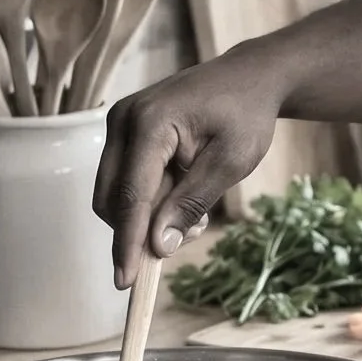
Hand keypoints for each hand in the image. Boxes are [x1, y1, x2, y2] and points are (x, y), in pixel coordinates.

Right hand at [94, 44, 283, 283]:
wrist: (249, 77)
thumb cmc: (246, 116)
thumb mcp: (230, 163)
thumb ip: (191, 203)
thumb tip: (157, 246)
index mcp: (150, 123)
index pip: (131, 195)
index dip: (127, 242)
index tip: (126, 282)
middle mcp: (124, 119)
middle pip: (112, 198)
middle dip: (143, 229)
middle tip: (193, 230)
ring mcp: (119, 122)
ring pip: (115, 193)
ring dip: (147, 215)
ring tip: (195, 210)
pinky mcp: (125, 130)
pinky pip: (123, 179)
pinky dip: (148, 199)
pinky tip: (183, 192)